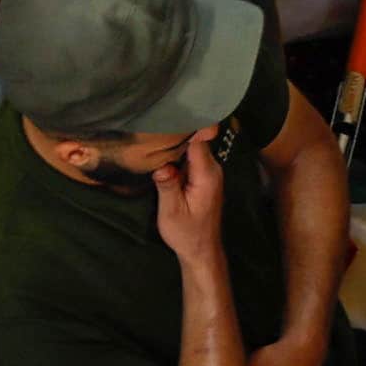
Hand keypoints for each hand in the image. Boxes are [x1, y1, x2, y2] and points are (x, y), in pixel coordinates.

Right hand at [147, 132, 224, 263]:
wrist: (201, 249)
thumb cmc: (187, 233)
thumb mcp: (172, 211)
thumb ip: (167, 185)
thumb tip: (160, 164)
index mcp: (206, 175)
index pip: (198, 140)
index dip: (183, 126)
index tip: (165, 115)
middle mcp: (212, 169)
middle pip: (195, 139)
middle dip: (176, 131)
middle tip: (153, 122)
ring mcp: (209, 172)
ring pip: (192, 147)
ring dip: (175, 142)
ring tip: (154, 131)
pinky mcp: (203, 176)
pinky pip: (191, 156)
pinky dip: (177, 152)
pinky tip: (161, 150)